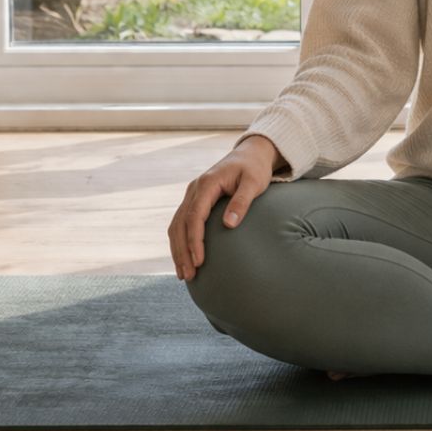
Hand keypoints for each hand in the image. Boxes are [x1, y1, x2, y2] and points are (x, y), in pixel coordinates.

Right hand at [167, 136, 277, 281]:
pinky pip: (182, 223)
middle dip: (182, 251)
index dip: (194, 240)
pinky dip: (180, 241)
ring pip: (177, 225)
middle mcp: (195, 189)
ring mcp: (192, 194)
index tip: (199, 261)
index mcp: (208, 183)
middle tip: (188, 276)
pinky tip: (184, 259)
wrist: (250, 154)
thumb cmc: (255, 168)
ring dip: (178, 250)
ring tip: (184, 274)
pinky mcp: (195, 200)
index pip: (195, 216)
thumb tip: (229, 225)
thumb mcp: (254, 182)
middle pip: (180, 224)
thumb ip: (242, 201)